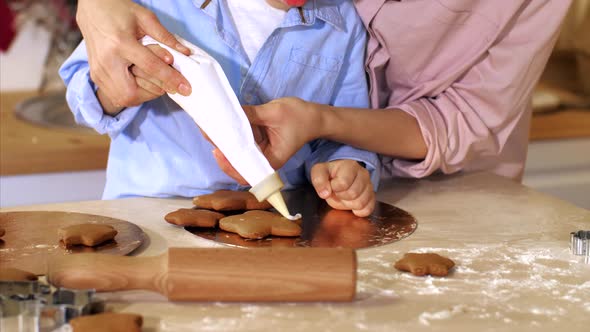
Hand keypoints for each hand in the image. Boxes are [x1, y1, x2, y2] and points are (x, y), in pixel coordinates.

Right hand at [76, 0, 191, 107]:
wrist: (92, 10)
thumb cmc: (119, 11)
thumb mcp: (145, 18)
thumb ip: (165, 37)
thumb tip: (185, 53)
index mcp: (120, 43)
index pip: (150, 67)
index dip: (171, 79)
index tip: (186, 88)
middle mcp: (106, 61)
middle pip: (133, 91)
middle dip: (155, 91)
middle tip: (170, 83)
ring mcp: (98, 71)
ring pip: (124, 98)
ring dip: (144, 94)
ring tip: (156, 82)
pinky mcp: (95, 76)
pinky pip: (116, 96)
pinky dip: (133, 94)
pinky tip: (141, 83)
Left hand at [213, 97, 323, 182]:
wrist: (313, 116)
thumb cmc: (299, 117)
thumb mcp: (274, 112)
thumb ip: (250, 114)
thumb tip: (227, 113)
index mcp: (271, 160)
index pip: (246, 172)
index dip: (230, 165)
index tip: (218, 151)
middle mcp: (264, 160)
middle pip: (239, 164)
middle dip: (222, 153)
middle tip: (209, 135)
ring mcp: (260, 151)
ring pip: (238, 153)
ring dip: (224, 143)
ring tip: (210, 130)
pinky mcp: (258, 142)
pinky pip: (242, 142)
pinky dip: (232, 135)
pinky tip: (220, 126)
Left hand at [310, 160, 374, 216]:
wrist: (340, 175)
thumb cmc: (331, 174)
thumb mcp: (320, 171)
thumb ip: (319, 180)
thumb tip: (325, 194)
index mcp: (350, 166)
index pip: (343, 183)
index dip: (334, 188)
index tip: (332, 185)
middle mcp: (363, 174)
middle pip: (353, 194)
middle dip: (341, 197)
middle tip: (337, 192)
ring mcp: (369, 186)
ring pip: (361, 203)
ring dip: (349, 204)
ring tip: (344, 197)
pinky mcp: (372, 197)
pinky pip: (368, 209)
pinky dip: (358, 211)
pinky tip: (352, 205)